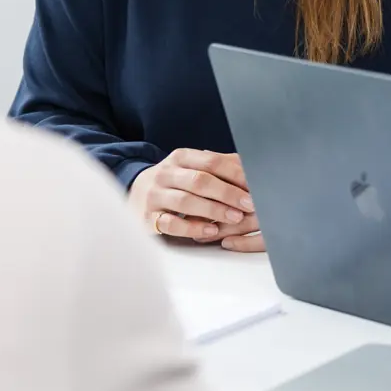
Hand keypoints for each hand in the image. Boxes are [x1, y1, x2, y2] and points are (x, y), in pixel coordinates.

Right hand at [130, 148, 262, 250]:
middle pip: (199, 181)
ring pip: (185, 202)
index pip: (211, 161)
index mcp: (180, 157)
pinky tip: (210, 232)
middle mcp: (166, 173)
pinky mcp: (149, 218)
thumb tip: (251, 167)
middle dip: (227, 193)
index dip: (234, 174)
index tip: (255, 186)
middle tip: (249, 204)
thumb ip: (219, 165)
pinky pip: (171, 224)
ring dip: (214, 210)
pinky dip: (192, 228)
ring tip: (235, 218)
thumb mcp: (192, 167)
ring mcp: (155, 196)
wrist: (135, 192)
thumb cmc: (175, 181)